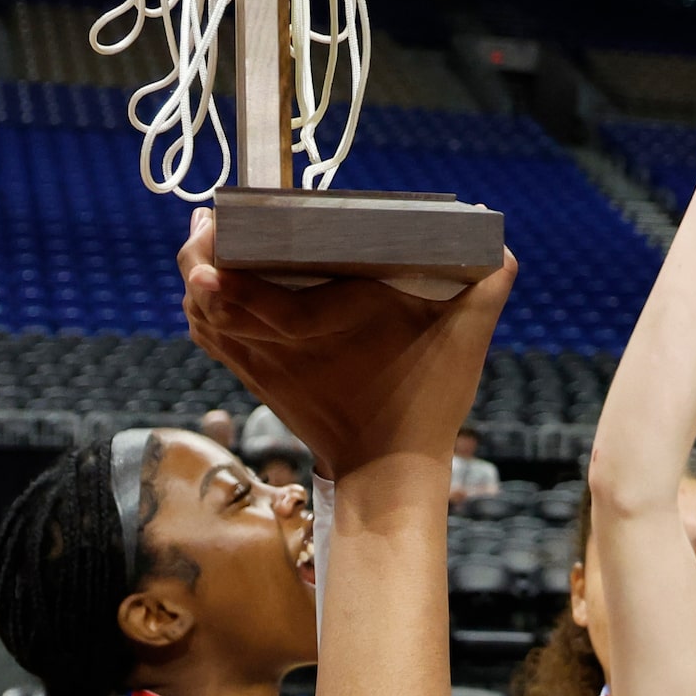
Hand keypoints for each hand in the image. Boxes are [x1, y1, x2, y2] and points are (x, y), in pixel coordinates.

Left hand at [178, 209, 517, 479]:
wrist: (389, 475)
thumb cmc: (425, 407)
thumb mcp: (464, 346)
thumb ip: (486, 291)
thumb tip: (500, 247)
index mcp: (326, 326)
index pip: (256, 292)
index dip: (222, 262)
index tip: (210, 221)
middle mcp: (283, 347)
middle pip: (214, 298)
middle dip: (199, 257)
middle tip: (204, 220)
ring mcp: (264, 367)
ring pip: (205, 319)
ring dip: (196, 282)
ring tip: (201, 244)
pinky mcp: (258, 382)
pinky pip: (213, 342)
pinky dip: (203, 314)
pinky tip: (208, 288)